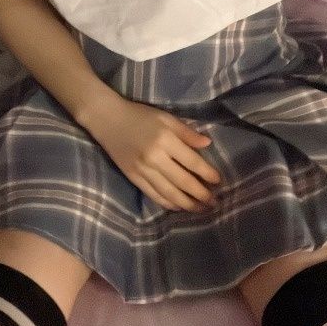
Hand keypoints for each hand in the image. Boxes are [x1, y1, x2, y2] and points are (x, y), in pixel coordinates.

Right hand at [91, 96, 221, 211]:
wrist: (107, 119)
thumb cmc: (139, 115)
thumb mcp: (165, 118)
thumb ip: (186, 132)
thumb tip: (207, 144)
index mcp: (165, 140)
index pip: (192, 162)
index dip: (207, 173)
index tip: (218, 182)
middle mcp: (154, 158)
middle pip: (182, 181)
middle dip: (201, 194)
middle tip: (214, 203)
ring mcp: (142, 170)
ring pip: (169, 192)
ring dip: (187, 203)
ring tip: (201, 209)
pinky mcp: (133, 177)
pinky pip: (153, 194)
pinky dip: (167, 202)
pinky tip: (178, 207)